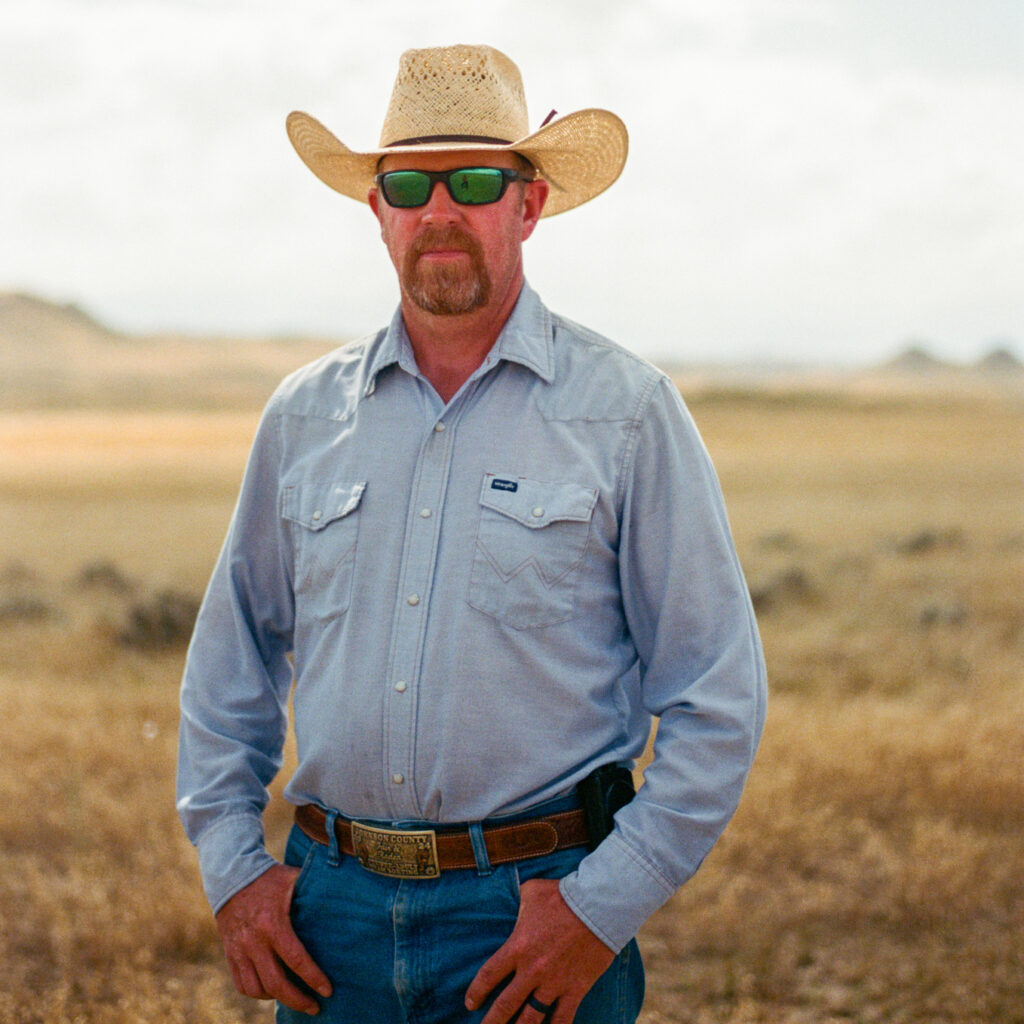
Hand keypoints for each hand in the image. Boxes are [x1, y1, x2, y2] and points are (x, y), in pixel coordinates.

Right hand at [215, 863, 331, 1014]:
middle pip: (276, 984)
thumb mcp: (293, 879)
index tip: (327, 991)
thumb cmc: (270, 878)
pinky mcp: (230, 954)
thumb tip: (346, 888)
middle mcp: (254, 941)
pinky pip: (241, 985)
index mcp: (273, 924)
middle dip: (297, 1000)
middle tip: (315, 1007)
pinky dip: (257, 993)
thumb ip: (315, 887)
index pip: (296, 959)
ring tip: (294, 998)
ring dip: (277, 999)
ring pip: (257, 989)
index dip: (313, 978)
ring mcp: (239, 950)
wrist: (232, 876)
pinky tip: (271, 991)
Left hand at [464, 878, 614, 1023]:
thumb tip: (515, 902)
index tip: (470, 1004)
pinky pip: (562, 1020)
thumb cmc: (561, 896)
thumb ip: (519, 902)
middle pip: (505, 1005)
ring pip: (531, 1019)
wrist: (597, 905)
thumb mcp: (531, 892)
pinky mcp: (576, 989)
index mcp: (518, 947)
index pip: (489, 975)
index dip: (476, 992)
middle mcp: (532, 970)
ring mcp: (554, 983)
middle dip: (492, 1023)